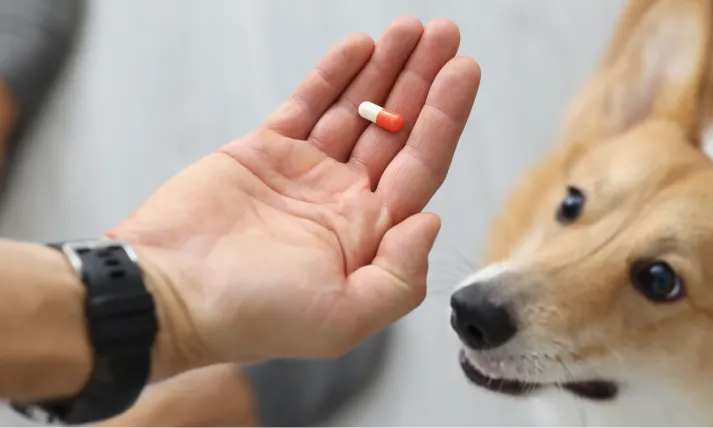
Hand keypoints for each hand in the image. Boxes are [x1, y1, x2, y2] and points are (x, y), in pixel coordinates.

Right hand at [107, 18, 479, 373]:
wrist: (166, 296)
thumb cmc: (252, 317)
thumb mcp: (343, 319)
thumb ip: (399, 276)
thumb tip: (432, 220)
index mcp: (369, 235)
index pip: (422, 165)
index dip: (446, 117)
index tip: (465, 71)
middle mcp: (343, 201)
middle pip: (397, 129)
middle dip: (423, 80)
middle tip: (447, 33)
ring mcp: (304, 173)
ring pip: (357, 109)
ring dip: (386, 68)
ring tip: (413, 28)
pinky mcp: (262, 152)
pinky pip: (308, 103)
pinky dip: (334, 74)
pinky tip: (362, 45)